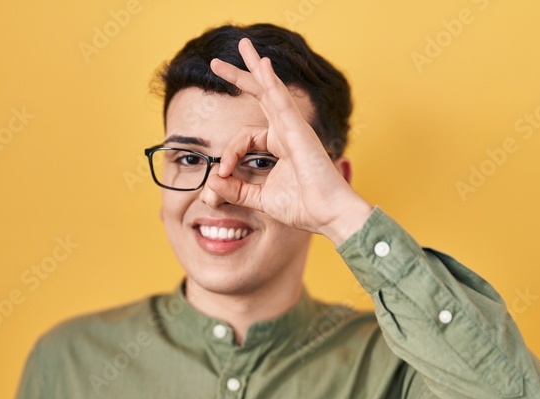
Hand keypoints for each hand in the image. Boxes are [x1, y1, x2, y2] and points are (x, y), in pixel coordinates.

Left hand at [208, 38, 371, 244]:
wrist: (328, 214)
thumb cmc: (303, 207)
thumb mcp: (260, 198)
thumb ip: (236, 190)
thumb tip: (211, 182)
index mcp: (280, 145)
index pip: (244, 138)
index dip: (228, 154)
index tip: (221, 174)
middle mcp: (287, 131)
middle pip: (260, 95)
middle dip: (240, 76)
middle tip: (216, 62)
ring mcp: (294, 127)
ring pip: (270, 89)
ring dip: (254, 67)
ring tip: (243, 45)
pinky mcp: (298, 130)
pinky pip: (282, 101)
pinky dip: (271, 81)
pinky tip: (262, 64)